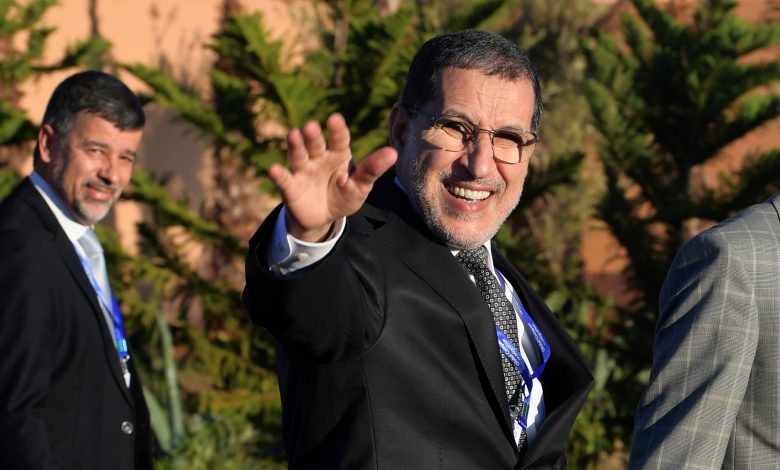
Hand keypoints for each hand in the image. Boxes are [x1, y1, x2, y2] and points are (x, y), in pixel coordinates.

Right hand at [267, 113, 396, 241]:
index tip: (335, 119)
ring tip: (293, 135)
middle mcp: (318, 158)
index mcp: (338, 155)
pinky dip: (278, 174)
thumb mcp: (360, 186)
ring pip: (298, 155)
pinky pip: (284, 179)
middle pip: (315, 144)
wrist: (322, 217)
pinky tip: (273, 169)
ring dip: (295, 145)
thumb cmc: (343, 196)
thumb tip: (393, 153)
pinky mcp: (290, 186)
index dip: (337, 130)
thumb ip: (373, 169)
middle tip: (311, 126)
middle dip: (313, 135)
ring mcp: (302, 170)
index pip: (339, 140)